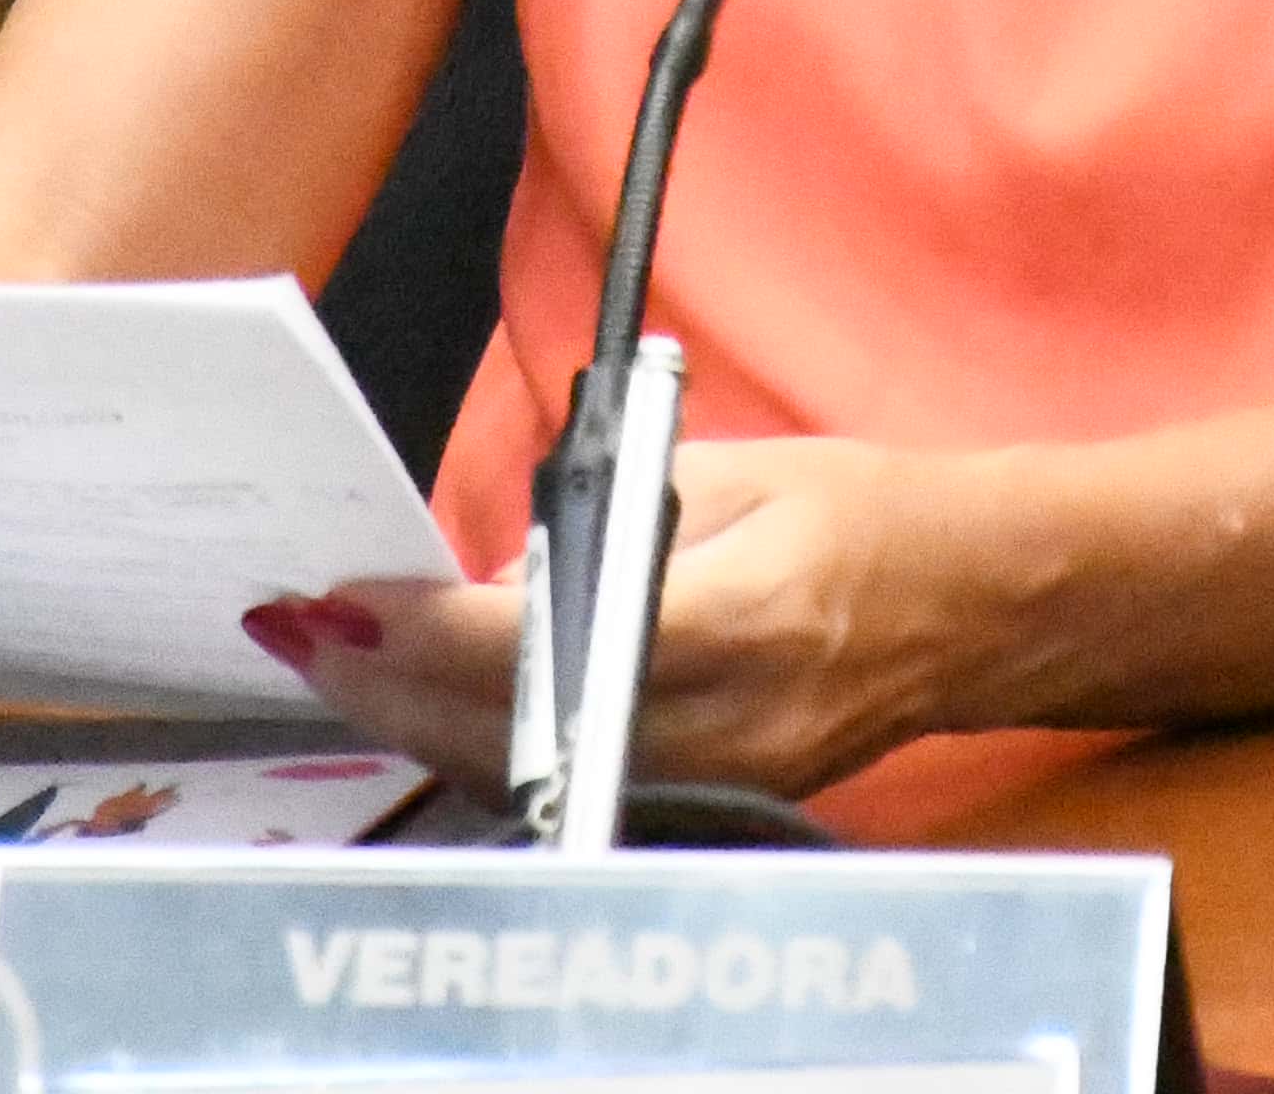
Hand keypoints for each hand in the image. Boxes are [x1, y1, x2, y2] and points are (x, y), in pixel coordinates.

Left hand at [250, 438, 985, 799]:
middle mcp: (725, 720)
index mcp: (739, 615)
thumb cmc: (866, 515)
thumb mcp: (736, 472)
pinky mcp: (711, 801)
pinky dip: (481, 748)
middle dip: (387, 682)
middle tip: (298, 630)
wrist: (975, 605)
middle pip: (510, 730)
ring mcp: (718, 779)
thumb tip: (493, 571)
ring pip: (523, 775)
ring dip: (416, 721)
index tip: (346, 595)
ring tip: (334, 661)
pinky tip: (425, 703)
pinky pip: (563, 788)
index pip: (540, 642)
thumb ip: (609, 521)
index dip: (424, 628)